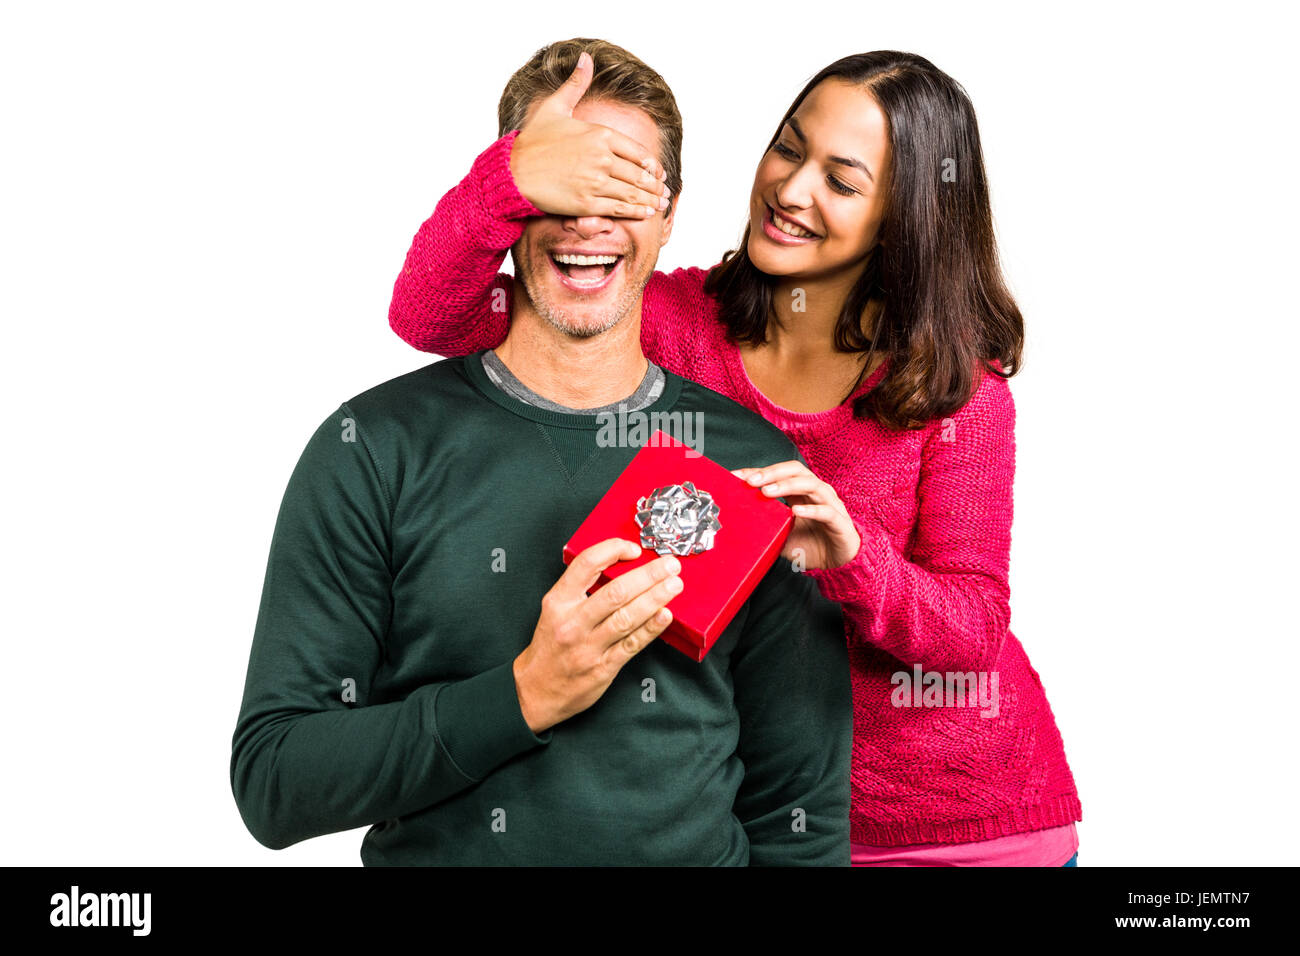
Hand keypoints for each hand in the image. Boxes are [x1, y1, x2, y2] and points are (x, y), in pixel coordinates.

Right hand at [509, 51, 670, 219]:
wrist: (513, 171)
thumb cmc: (532, 141)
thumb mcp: (555, 107)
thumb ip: (576, 85)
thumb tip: (586, 58)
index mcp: (599, 134)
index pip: (638, 151)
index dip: (652, 165)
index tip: (658, 172)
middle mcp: (601, 157)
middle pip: (639, 174)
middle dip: (655, 185)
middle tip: (664, 192)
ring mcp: (595, 181)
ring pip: (632, 192)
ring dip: (650, 200)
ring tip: (659, 204)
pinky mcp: (587, 203)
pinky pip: (619, 208)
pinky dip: (636, 212)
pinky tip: (645, 213)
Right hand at [513, 537, 682, 733]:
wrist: (535, 690)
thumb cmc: (551, 646)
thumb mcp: (554, 610)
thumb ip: (581, 589)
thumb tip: (623, 567)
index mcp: (558, 601)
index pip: (587, 564)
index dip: (614, 550)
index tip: (634, 549)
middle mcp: (572, 622)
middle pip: (616, 591)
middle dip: (648, 575)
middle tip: (669, 565)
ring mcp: (588, 647)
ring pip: (627, 617)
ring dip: (655, 598)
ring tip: (674, 586)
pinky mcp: (602, 668)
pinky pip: (631, 644)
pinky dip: (651, 628)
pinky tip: (665, 615)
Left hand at [731, 461, 861, 570]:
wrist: (838, 563)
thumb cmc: (811, 545)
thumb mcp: (781, 533)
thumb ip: (766, 524)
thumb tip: (739, 522)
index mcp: (801, 491)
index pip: (779, 473)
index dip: (758, 472)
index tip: (736, 476)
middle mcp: (816, 492)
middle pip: (795, 471)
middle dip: (771, 473)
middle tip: (751, 481)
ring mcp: (830, 504)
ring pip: (810, 485)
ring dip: (787, 485)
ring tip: (767, 491)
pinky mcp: (840, 522)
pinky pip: (826, 511)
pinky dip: (811, 509)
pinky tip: (796, 511)